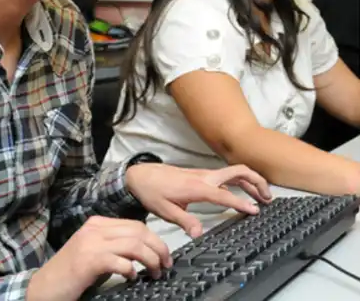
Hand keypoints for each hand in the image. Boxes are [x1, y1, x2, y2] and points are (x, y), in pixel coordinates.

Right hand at [26, 216, 171, 300]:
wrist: (45, 286)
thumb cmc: (71, 274)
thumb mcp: (94, 252)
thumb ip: (114, 246)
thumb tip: (145, 251)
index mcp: (96, 224)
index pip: (136, 225)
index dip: (155, 241)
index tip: (164, 257)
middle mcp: (94, 229)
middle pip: (139, 232)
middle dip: (159, 249)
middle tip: (164, 266)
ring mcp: (90, 244)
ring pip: (134, 244)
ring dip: (151, 260)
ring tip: (154, 273)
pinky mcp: (88, 261)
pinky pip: (121, 261)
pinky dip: (132, 270)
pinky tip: (131, 278)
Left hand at [125, 163, 272, 236]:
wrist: (139, 175)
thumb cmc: (151, 191)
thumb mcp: (165, 210)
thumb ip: (184, 221)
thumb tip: (198, 234)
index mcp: (197, 187)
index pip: (225, 194)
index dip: (241, 202)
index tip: (255, 211)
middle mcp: (204, 177)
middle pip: (238, 172)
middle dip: (256, 181)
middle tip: (268, 198)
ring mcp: (203, 174)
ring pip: (234, 172)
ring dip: (251, 181)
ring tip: (263, 196)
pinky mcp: (201, 175)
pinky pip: (226, 176)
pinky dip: (239, 181)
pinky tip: (242, 193)